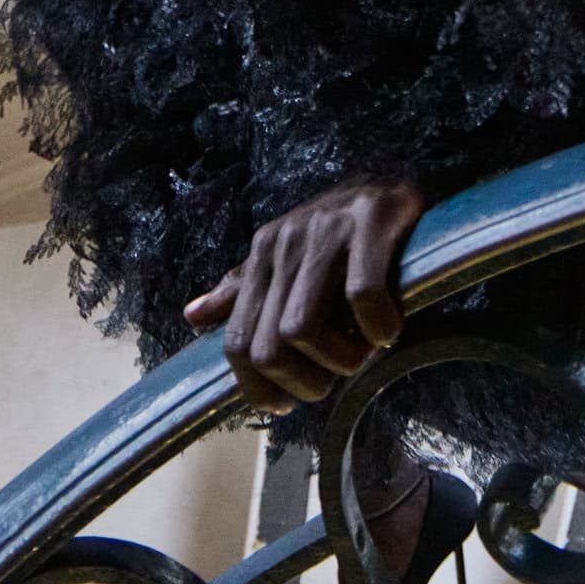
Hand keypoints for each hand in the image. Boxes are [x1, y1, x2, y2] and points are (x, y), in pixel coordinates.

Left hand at [184, 175, 424, 414]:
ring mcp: (326, 230)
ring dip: (340, 360)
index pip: (237, 343)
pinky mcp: (369, 221)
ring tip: (363, 350)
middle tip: (336, 376)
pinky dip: (378, 327)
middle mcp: (285, 242)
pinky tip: (388, 327)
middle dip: (305, 382)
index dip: (260, 388)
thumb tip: (192, 317)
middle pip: (268, 348)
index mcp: (261, 255)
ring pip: (302, 328)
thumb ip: (243, 290)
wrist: (391, 180)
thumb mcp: (286, 259)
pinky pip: (362, 295)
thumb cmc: (339, 232)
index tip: (290, 402)